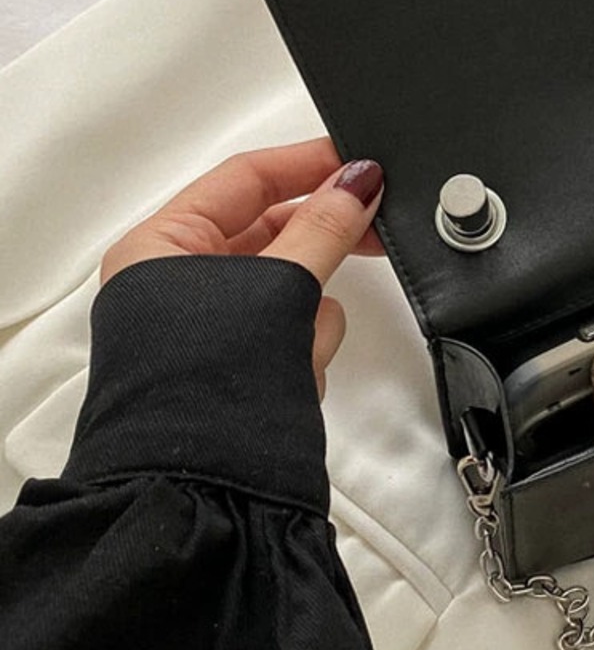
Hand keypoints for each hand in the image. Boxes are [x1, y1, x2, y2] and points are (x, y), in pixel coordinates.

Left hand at [101, 137, 385, 398]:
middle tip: (376, 227)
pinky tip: (297, 376)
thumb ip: (324, 226)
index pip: (245, 179)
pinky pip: (292, 334)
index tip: (363, 159)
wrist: (204, 490)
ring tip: (300, 347)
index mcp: (161, 247)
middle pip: (273, 237)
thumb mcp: (276, 287)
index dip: (307, 164)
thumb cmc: (207, 383)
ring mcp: (212, 330)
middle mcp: (179, 283)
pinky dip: (304, 350)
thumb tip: (359, 179)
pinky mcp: (241, 369)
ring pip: (290, 290)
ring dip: (308, 315)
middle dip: (317, 250)